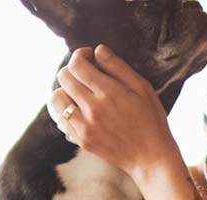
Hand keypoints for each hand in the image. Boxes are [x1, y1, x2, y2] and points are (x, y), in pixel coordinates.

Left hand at [48, 45, 182, 178]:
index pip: (77, 65)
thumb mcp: (142, 87)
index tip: (88, 55)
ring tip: (77, 91)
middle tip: (84, 72)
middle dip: (71, 69)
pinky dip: (65, 110)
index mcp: (109, 92)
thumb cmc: (150, 119)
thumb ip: (118, 67)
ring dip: (63, 90)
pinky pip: (60, 119)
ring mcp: (84, 127)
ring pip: (56, 99)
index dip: (79, 55)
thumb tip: (98, 50)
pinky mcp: (81, 140)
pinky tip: (78, 108)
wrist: (150, 157)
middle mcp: (93, 109)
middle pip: (64, 78)